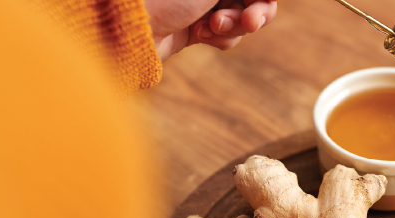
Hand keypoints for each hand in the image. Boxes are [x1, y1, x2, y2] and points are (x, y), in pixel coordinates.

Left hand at [145, 0, 277, 60]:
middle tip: (251, 22)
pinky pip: (227, 35)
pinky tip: (200, 35)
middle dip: (256, 12)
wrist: (132, 27)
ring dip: (233, 26)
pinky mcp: (198, 27)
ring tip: (211, 27)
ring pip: (243, 17)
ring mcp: (203, 3)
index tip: (262, 2)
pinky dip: (220, 37)